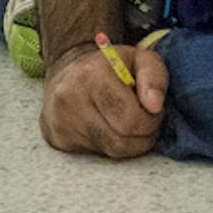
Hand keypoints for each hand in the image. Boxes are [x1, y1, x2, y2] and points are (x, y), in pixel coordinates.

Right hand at [38, 41, 166, 157]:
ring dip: (130, 144)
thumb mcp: (141, 58)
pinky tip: (112, 128)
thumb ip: (154, 77)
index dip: (151, 121)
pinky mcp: (57, 139)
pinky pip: (96, 154)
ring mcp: (61, 122)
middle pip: (120, 141)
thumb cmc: (113, 65)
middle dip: (144, 136)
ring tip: (133, 125)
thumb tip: (155, 107)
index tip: (155, 111)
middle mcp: (70, 100)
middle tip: (148, 121)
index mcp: (92, 75)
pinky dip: (112, 145)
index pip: (130, 118)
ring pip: (110, 151)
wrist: (68, 71)